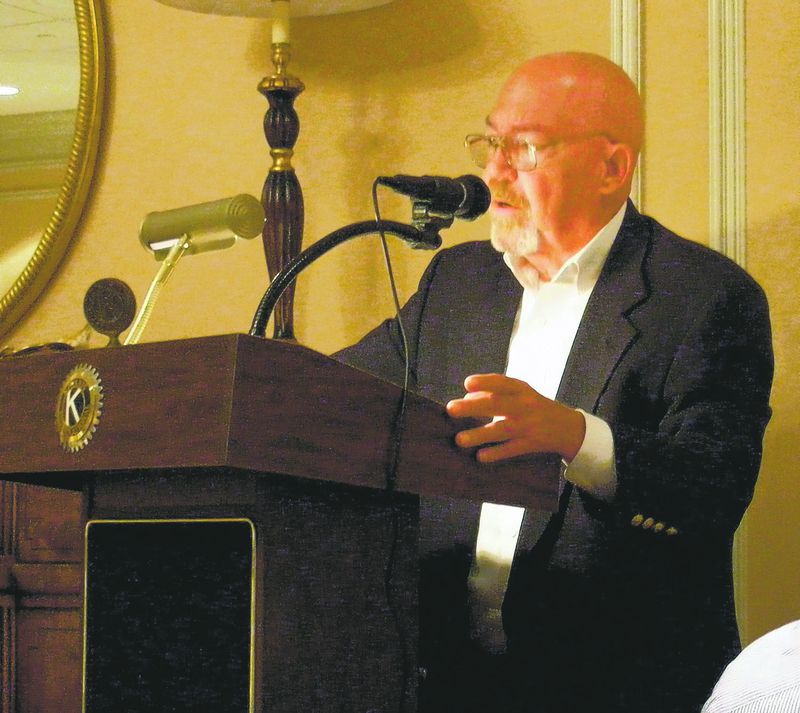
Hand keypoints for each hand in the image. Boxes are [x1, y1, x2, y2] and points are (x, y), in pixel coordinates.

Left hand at [445, 374, 585, 462]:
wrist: (568, 427)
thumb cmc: (534, 406)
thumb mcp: (520, 394)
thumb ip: (493, 393)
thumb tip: (465, 399)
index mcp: (521, 389)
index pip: (503, 382)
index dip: (485, 382)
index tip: (467, 383)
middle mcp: (525, 405)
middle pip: (497, 404)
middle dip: (473, 407)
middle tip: (451, 409)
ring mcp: (528, 426)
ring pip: (502, 430)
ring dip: (479, 434)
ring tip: (459, 439)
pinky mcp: (531, 444)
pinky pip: (511, 450)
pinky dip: (496, 453)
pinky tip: (480, 456)